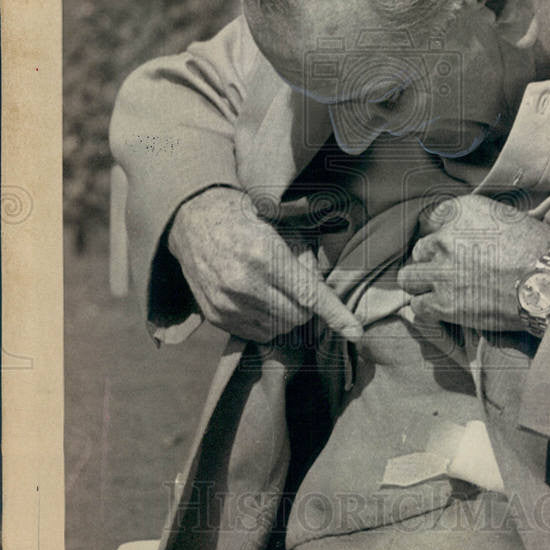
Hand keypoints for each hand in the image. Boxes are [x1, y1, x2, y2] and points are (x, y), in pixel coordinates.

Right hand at [167, 186, 362, 342]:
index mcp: (264, 256)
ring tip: (273, 287)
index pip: (309, 295)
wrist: (193, 219)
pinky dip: (268, 322)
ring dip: (287, 315)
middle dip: (308, 306)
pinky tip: (259, 298)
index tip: (356, 332)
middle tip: (297, 283)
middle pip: (298, 317)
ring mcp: (227, 304)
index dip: (336, 315)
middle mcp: (244, 284)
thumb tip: (322, 287)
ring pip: (280, 329)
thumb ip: (304, 257)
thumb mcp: (280, 224)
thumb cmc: (244, 216)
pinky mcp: (216, 316)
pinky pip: (258, 333)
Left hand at [396, 194, 549, 329]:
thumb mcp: (507, 216)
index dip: (439, 235)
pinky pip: (418, 306)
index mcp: (462, 211)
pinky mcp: (444, 303)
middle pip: (420, 249)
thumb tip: (465, 233)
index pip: (430, 219)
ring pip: (409, 278)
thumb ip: (476, 221)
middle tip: (451, 271)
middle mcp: (445, 238)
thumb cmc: (538, 249)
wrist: (549, 282)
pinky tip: (443, 307)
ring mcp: (442, 271)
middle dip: (432, 260)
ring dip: (423, 283)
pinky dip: (428, 308)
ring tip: (441, 289)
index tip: (449, 246)